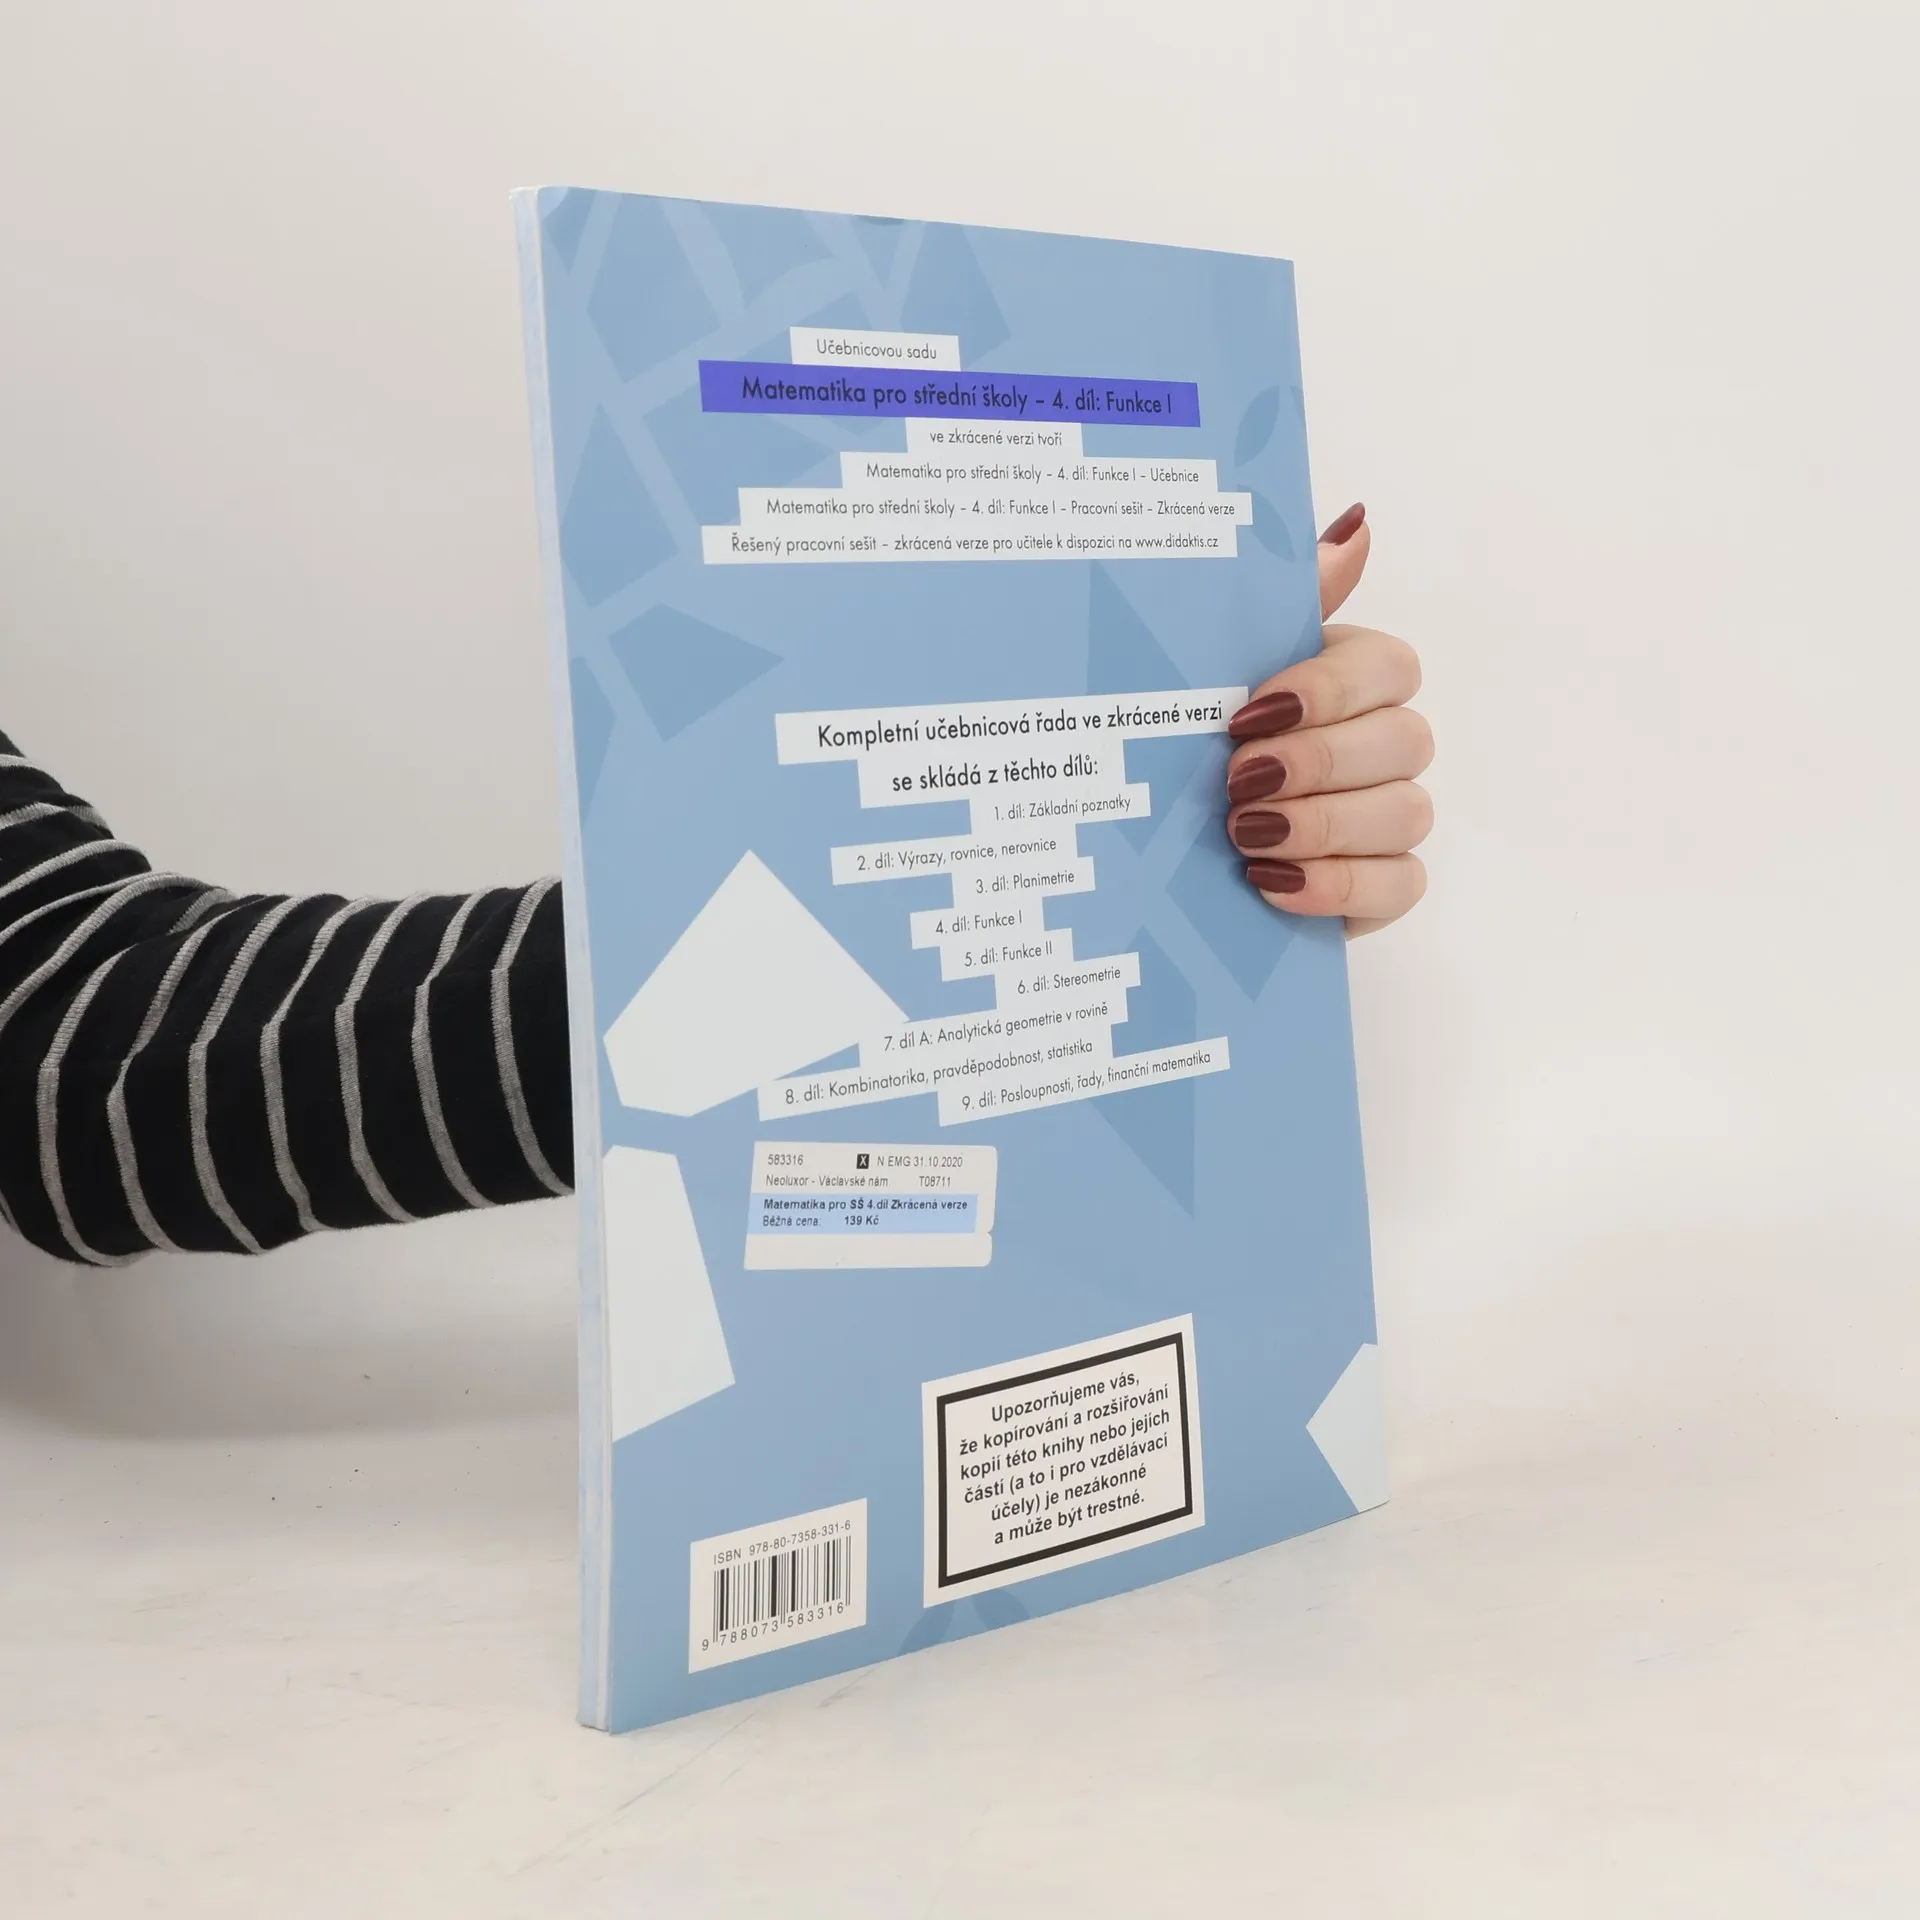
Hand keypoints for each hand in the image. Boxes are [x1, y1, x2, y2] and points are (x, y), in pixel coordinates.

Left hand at [1225, 504, 1431, 936]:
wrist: (1157, 847)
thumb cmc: (1192, 739)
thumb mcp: (1216, 664)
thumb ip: (1288, 599)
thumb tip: (1354, 524)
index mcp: (1352, 680)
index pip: (1390, 667)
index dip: (1327, 691)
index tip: (1246, 716)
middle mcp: (1384, 744)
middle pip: (1406, 741)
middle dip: (1319, 762)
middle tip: (1239, 783)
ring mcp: (1390, 817)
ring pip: (1408, 813)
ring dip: (1323, 824)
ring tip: (1244, 835)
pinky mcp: (1382, 885)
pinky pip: (1401, 883)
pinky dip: (1338, 885)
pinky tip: (1272, 880)